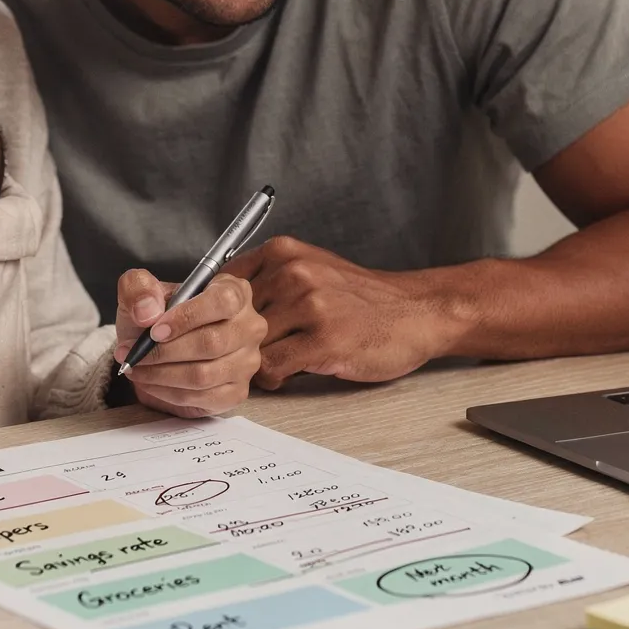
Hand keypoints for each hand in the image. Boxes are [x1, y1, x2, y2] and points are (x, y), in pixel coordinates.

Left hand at [113, 270, 265, 417]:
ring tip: (137, 368)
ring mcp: (247, 361)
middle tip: (135, 354)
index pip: (223, 301)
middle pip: (212, 343)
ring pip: (204, 374)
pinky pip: (203, 397)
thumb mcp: (140, 292)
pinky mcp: (237, 391)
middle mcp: (249, 326)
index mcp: (234, 291)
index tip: (155, 331)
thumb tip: (147, 312)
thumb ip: (138, 288)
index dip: (187, 317)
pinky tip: (152, 383)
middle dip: (165, 352)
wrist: (155, 349)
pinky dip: (169, 393)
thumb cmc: (157, 317)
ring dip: (162, 375)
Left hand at [227, 237, 458, 389]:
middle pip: (231, 318)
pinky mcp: (324, 340)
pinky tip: (292, 372)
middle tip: (250, 355)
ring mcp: (310, 306)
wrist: (416, 312)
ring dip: (258, 361)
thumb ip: (266, 280)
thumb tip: (212, 308)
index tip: (217, 332)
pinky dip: (275, 376)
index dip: (214, 314)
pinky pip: (271, 367)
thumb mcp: (310, 268)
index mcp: (283, 252)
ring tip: (280, 361)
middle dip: (236, 343)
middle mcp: (293, 273)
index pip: (220, 284)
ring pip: (250, 345)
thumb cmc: (360, 298)